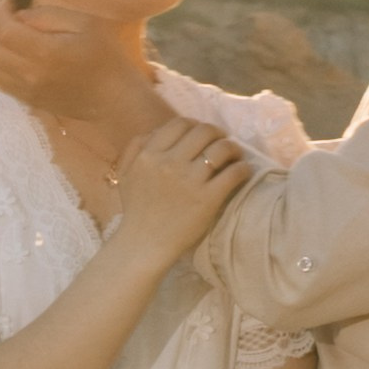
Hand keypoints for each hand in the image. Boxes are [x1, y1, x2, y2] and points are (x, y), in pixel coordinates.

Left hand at [0, 0, 161, 130]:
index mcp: (46, 53)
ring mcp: (27, 90)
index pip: (4, 29)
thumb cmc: (106, 56)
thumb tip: (18, 16)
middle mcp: (31, 74)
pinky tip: (3, 49)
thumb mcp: (85, 23)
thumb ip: (48, 15)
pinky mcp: (28, 99)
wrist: (115, 99)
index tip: (7, 0)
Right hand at [111, 113, 249, 266]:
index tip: (202, 135)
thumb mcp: (126, 174)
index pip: (180, 124)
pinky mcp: (208, 199)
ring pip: (222, 148)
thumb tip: (158, 130)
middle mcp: (169, 163)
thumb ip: (136, 148)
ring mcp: (190, 181)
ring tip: (235, 155)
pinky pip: (233, 173)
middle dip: (217, 133)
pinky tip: (242, 171)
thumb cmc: (137, 211)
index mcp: (149, 155)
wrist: (144, 244)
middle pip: (203, 132)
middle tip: (222, 142)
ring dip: (233, 148)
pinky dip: (242, 168)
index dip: (195, 125)